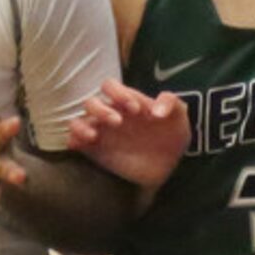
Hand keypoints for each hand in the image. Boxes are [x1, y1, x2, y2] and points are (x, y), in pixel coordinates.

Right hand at [64, 78, 190, 190]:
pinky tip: (84, 143)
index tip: (135, 110)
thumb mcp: (180, 119)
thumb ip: (172, 104)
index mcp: (125, 102)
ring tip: (95, 135)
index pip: (110, 86)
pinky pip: (74, 140)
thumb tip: (156, 111)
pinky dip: (74, 139)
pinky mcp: (94, 150)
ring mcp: (101, 133)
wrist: (166, 168)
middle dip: (101, 109)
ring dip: (83, 124)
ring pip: (78, 119)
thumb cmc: (171, 138)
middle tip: (118, 123)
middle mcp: (110, 114)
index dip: (119, 93)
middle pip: (91, 102)